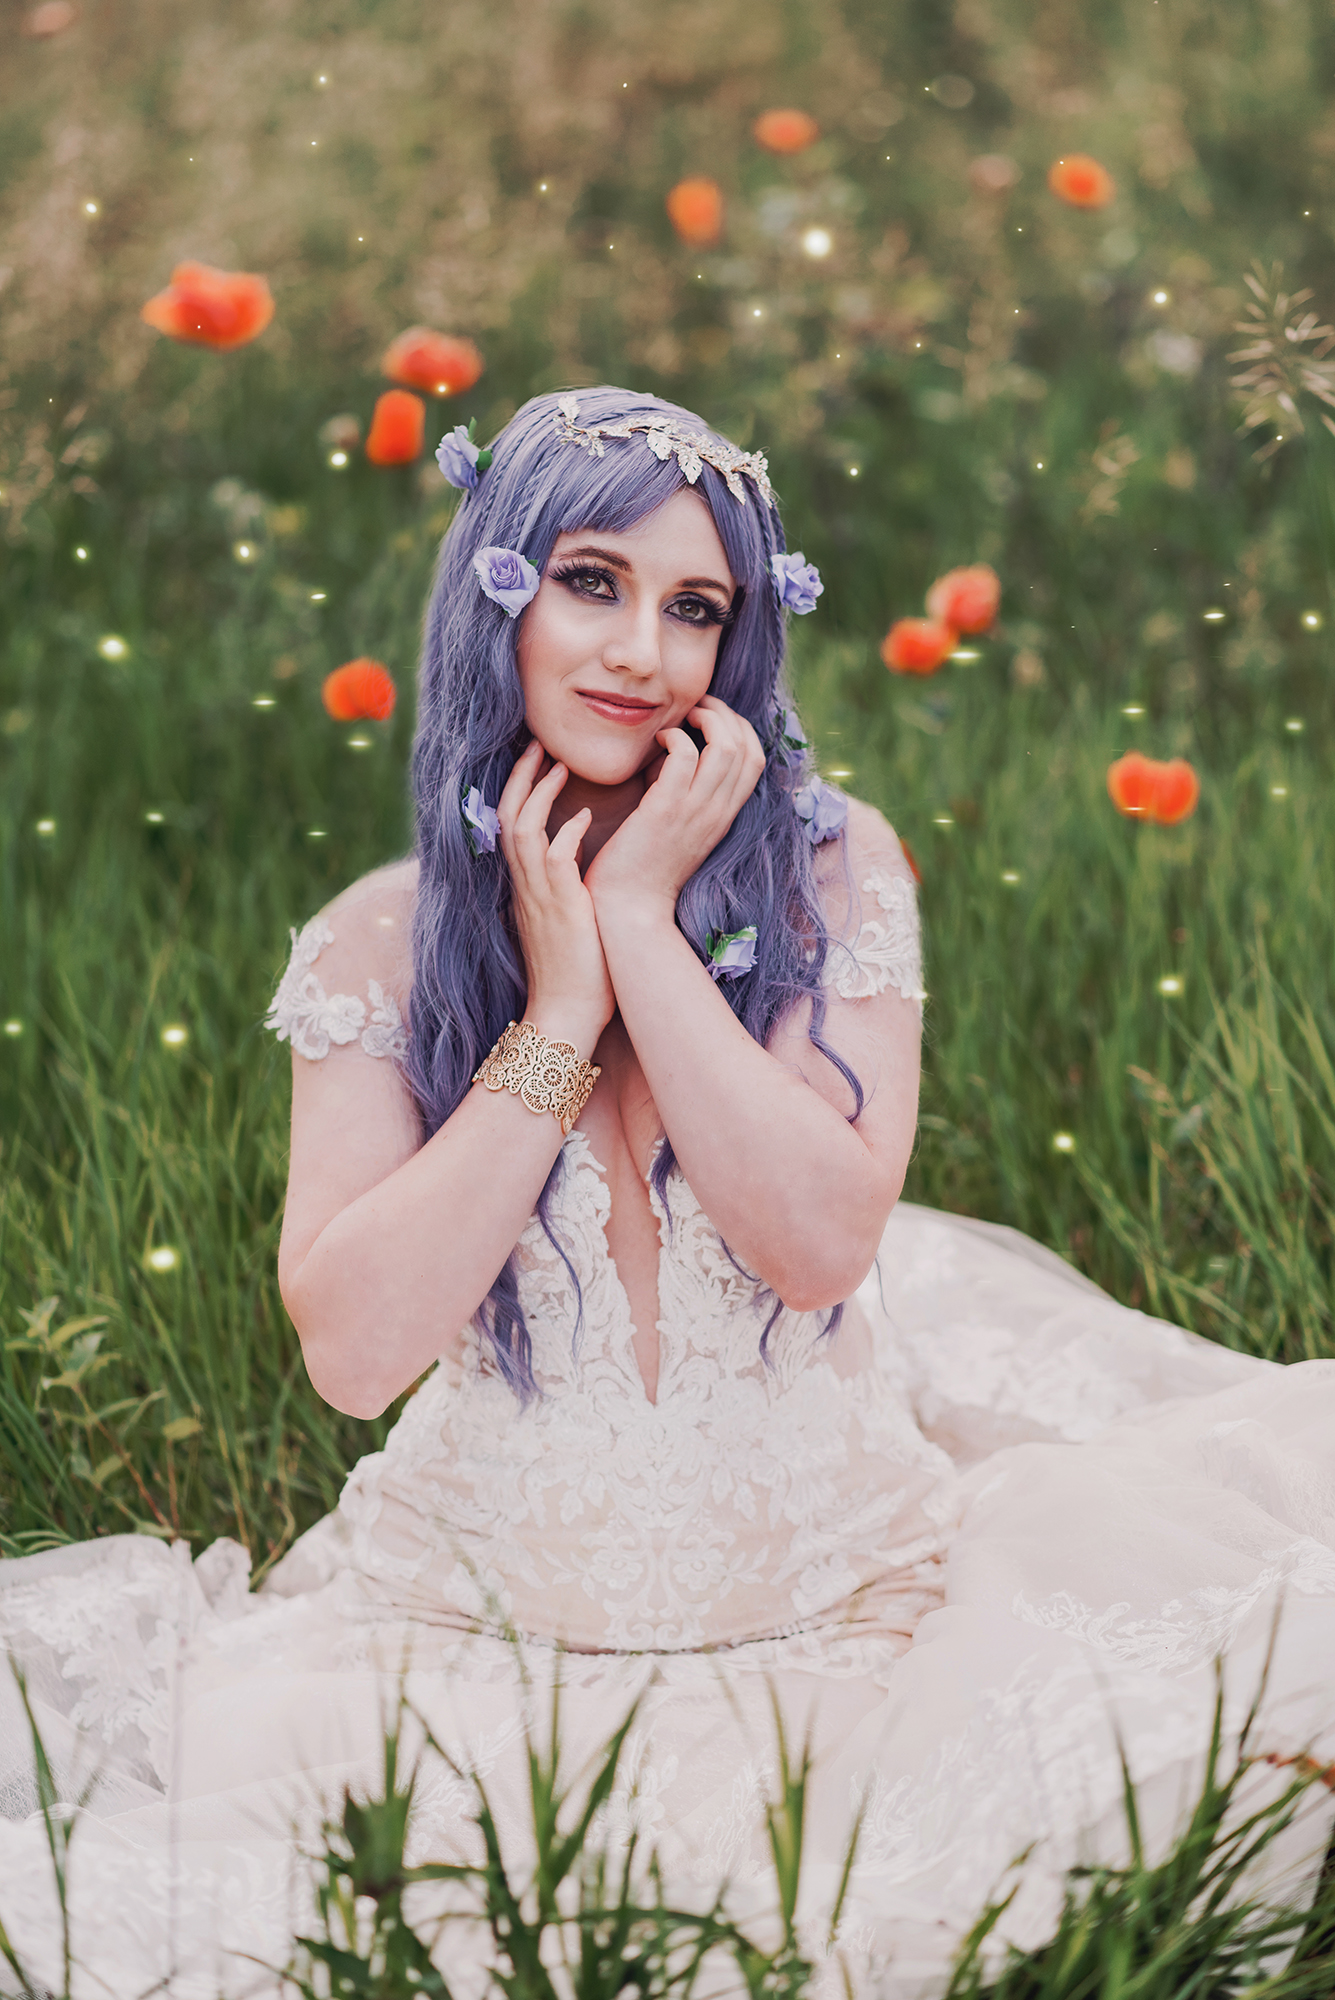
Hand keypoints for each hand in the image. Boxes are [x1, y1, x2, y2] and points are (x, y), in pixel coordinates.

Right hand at [496, 741, 614, 1052]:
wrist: (566, 1015)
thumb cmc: (576, 973)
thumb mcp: (565, 921)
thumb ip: (566, 888)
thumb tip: (580, 858)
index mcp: (525, 888)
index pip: (512, 827)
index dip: (521, 791)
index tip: (538, 763)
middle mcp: (524, 887)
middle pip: (507, 817)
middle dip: (520, 778)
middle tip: (537, 744)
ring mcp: (536, 896)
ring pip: (522, 830)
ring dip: (538, 794)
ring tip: (557, 764)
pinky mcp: (557, 909)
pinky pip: (553, 860)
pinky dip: (566, 834)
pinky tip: (584, 816)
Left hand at [584, 696, 764, 915]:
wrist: (630, 907)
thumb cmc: (645, 866)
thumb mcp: (681, 828)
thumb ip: (687, 794)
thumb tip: (677, 755)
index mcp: (725, 815)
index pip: (756, 758)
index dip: (739, 727)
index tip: (710, 718)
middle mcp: (718, 812)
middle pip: (746, 746)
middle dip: (724, 714)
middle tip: (695, 708)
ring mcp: (695, 811)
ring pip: (725, 746)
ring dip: (704, 718)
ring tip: (680, 718)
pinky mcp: (666, 811)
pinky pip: (684, 755)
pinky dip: (673, 737)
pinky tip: (656, 742)